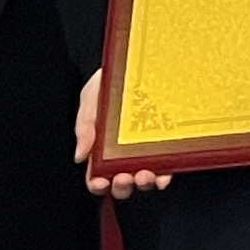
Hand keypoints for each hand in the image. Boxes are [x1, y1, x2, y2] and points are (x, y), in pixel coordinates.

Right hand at [75, 71, 171, 198]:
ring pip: (145, 178)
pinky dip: (166, 173)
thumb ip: (84, 126)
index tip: (100, 182)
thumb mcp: (91, 100)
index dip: (97, 184)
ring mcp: (146, 150)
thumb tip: (81, 155)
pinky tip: (164, 173)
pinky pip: (168, 164)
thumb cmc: (109, 83)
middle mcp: (124, 154)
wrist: (135, 63)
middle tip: (123, 177)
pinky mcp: (167, 143)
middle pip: (122, 183)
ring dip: (144, 183)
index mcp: (102, 148)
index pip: (97, 176)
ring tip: (144, 174)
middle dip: (122, 186)